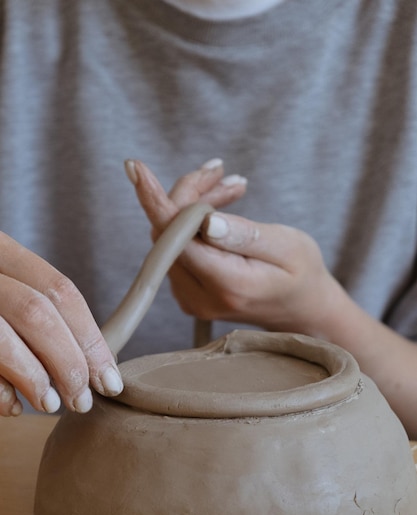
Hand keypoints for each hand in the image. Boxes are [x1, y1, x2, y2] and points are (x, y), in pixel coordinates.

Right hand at [0, 234, 122, 415]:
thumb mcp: (7, 291)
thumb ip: (37, 315)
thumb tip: (88, 366)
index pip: (59, 290)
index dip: (90, 337)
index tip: (108, 377)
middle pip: (38, 312)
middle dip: (70, 361)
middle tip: (84, 400)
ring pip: (3, 337)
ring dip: (35, 378)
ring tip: (52, 404)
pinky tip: (10, 405)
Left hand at [124, 158, 339, 336]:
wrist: (302, 310)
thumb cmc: (302, 275)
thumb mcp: (287, 247)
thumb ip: (246, 235)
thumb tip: (206, 220)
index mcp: (227, 284)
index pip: (177, 238)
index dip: (155, 200)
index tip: (136, 167)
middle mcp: (200, 296)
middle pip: (170, 232)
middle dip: (190, 194)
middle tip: (222, 172)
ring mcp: (191, 298)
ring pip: (172, 236)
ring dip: (195, 204)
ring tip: (233, 187)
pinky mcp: (189, 292)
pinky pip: (179, 246)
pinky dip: (195, 221)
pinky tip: (222, 208)